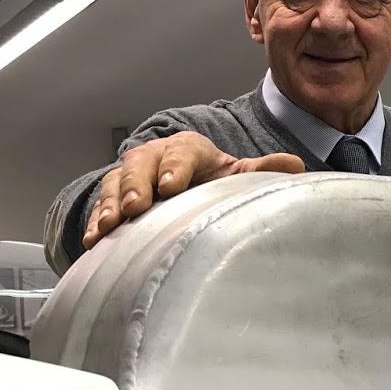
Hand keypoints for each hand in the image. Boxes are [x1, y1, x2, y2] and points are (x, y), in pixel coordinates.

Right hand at [83, 131, 304, 248]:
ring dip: (110, 204)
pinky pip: (98, 207)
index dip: (174, 166)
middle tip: (135, 207)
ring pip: (114, 184)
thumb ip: (261, 173)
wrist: (183, 190)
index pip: (181, 151)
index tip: (171, 186)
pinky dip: (95, 222)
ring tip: (110, 225)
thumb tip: (296, 165)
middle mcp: (154, 158)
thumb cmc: (212, 183)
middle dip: (135, 185)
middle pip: (139, 164)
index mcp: (188, 150)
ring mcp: (129, 178)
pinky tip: (93, 240)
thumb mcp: (235, 177)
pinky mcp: (112, 200)